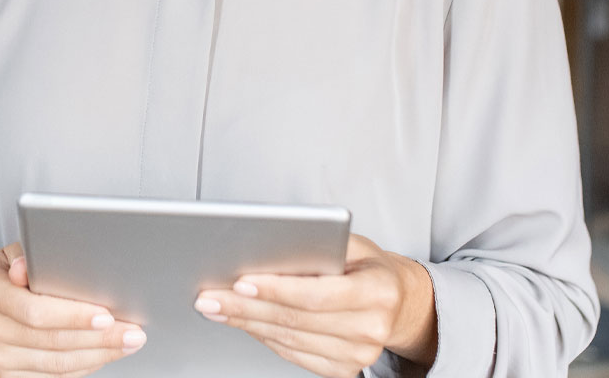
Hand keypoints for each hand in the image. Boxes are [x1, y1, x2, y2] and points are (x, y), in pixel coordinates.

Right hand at [0, 243, 147, 377]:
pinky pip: (53, 376)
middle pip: (51, 341)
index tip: (106, 316)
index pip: (34, 310)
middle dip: (98, 338)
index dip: (73, 316)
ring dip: (98, 354)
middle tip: (131, 331)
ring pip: (57, 364)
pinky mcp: (8, 375)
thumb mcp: (16, 253)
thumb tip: (30, 265)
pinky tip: (103, 353)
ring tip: (126, 342)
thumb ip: (29, 256)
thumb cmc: (9, 274)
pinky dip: (85, 365)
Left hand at [192, 233, 436, 377]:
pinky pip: (294, 355)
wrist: (397, 300)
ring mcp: (360, 354)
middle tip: (210, 295)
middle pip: (296, 320)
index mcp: (379, 290)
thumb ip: (316, 246)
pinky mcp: (345, 370)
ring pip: (289, 340)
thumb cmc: (366, 266)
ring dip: (247, 323)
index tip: (241, 281)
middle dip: (246, 307)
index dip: (277, 290)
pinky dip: (263, 337)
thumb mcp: (350, 244)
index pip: (318, 294)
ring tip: (217, 306)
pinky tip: (243, 321)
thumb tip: (263, 249)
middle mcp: (372, 328)